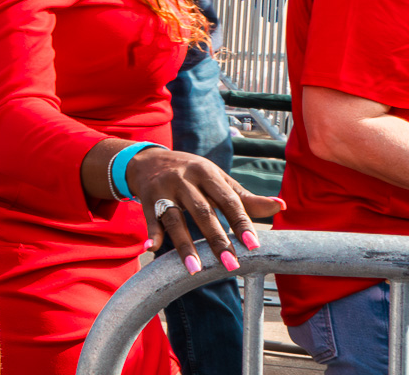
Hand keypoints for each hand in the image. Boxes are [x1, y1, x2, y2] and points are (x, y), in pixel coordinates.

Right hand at [126, 148, 283, 272]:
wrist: (148, 159)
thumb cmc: (191, 173)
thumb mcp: (216, 179)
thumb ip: (245, 197)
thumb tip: (281, 206)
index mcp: (207, 173)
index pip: (229, 200)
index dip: (241, 223)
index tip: (253, 246)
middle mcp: (184, 179)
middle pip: (203, 211)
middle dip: (217, 239)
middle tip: (231, 265)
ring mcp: (163, 189)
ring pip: (175, 218)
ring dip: (184, 245)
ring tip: (195, 269)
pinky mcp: (146, 198)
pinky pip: (149, 219)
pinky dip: (151, 233)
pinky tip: (151, 248)